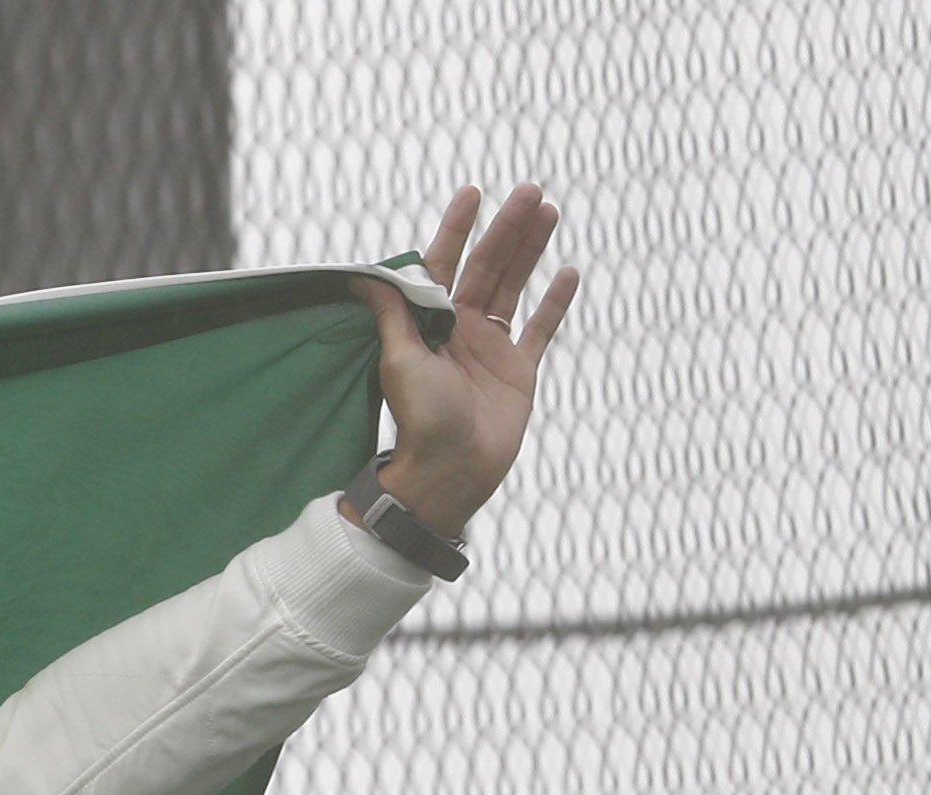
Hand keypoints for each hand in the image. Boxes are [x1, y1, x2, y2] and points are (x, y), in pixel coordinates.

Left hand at [349, 185, 578, 537]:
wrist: (450, 470)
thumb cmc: (419, 418)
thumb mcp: (399, 359)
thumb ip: (391, 314)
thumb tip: (361, 275)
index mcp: (430, 323)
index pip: (445, 264)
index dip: (457, 229)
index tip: (472, 193)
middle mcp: (461, 329)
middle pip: (488, 266)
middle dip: (508, 227)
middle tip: (530, 190)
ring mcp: (492, 347)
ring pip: (516, 285)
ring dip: (532, 249)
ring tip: (548, 211)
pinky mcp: (519, 369)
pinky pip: (541, 328)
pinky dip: (556, 302)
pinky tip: (569, 272)